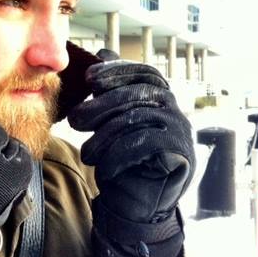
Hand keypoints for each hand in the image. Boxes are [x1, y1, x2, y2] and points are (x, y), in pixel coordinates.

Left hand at [68, 50, 194, 256]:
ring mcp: (182, 131)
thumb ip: (111, 91)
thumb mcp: (112, 120)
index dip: (119, 70)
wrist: (138, 204)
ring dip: (106, 136)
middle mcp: (177, 110)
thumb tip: (104, 52)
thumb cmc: (123, 160)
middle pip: (140, 93)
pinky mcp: (182, 153)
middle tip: (75, 120)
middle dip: (103, 105)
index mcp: (162, 99)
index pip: (145, 73)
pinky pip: (146, 144)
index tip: (91, 77)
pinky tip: (103, 167)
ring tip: (86, 153)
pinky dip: (120, 155)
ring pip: (139, 119)